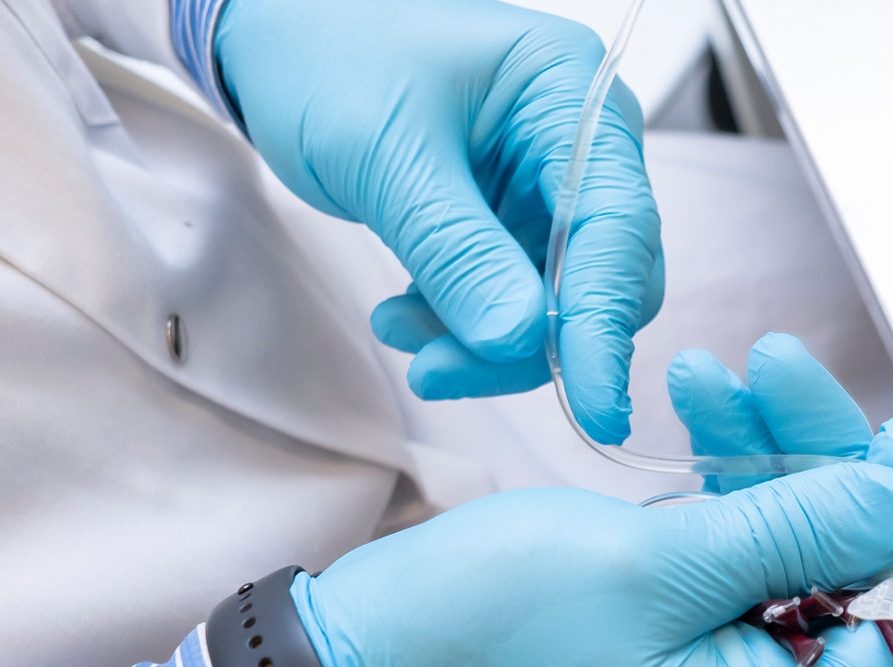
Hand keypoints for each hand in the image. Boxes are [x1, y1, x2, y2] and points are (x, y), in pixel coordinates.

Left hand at [216, 0, 660, 443]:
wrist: (275, 38)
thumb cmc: (327, 55)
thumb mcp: (387, 156)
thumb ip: (458, 250)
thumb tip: (520, 337)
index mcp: (571, 93)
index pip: (618, 226)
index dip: (604, 323)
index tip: (594, 402)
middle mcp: (580, 139)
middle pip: (603, 275)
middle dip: (531, 340)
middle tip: (444, 371)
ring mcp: (549, 181)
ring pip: (558, 301)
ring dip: (485, 340)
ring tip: (400, 330)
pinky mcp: (512, 218)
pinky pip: (515, 298)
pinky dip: (464, 325)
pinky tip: (405, 315)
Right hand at [291, 335, 892, 666]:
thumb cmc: (485, 639)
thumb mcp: (656, 566)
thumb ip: (793, 530)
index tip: (890, 440)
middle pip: (850, 568)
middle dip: (825, 461)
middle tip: (780, 366)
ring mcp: (708, 656)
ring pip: (788, 539)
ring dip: (766, 450)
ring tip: (716, 373)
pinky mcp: (666, 619)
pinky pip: (730, 541)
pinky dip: (722, 474)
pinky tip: (697, 407)